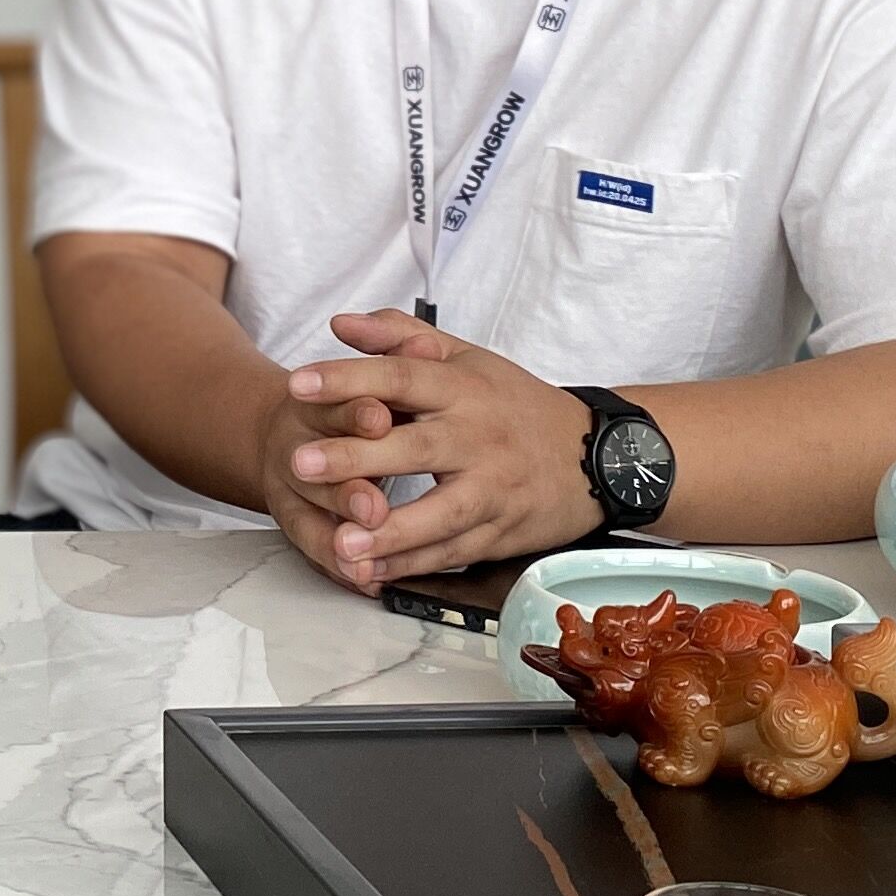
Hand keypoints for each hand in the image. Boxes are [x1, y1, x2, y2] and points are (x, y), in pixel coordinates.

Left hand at [276, 310, 603, 586]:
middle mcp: (477, 438)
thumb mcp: (465, 359)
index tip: (297, 384)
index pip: (400, 378)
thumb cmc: (515, 404)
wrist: (598, 456)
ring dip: (388, 532)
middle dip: (356, 458)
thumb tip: (340, 324)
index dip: (349, 379)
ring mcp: (492, 490)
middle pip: (414, 448)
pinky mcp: (501, 533)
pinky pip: (452, 552)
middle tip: (300, 463)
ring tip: (340, 542)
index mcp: (463, 388)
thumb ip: (399, 338)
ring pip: (438, 513)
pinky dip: (412, 565)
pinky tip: (370, 571)